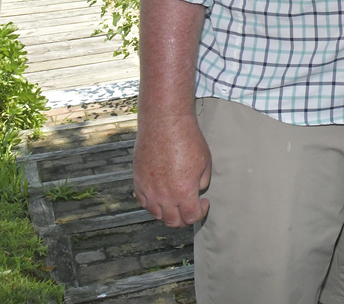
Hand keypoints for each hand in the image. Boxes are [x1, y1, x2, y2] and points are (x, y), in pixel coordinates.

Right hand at [133, 110, 211, 226]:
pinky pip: (143, 201)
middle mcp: (164, 195)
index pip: (191, 217)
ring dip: (168, 212)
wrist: (165, 122)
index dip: (201, 213)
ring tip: (175, 202)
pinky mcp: (138, 180)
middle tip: (190, 208)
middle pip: (173, 221)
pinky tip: (160, 195)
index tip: (204, 202)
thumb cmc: (187, 139)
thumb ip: (202, 182)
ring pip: (157, 214)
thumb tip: (197, 190)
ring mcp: (149, 189)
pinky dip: (152, 204)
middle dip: (184, 218)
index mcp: (184, 192)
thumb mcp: (205, 161)